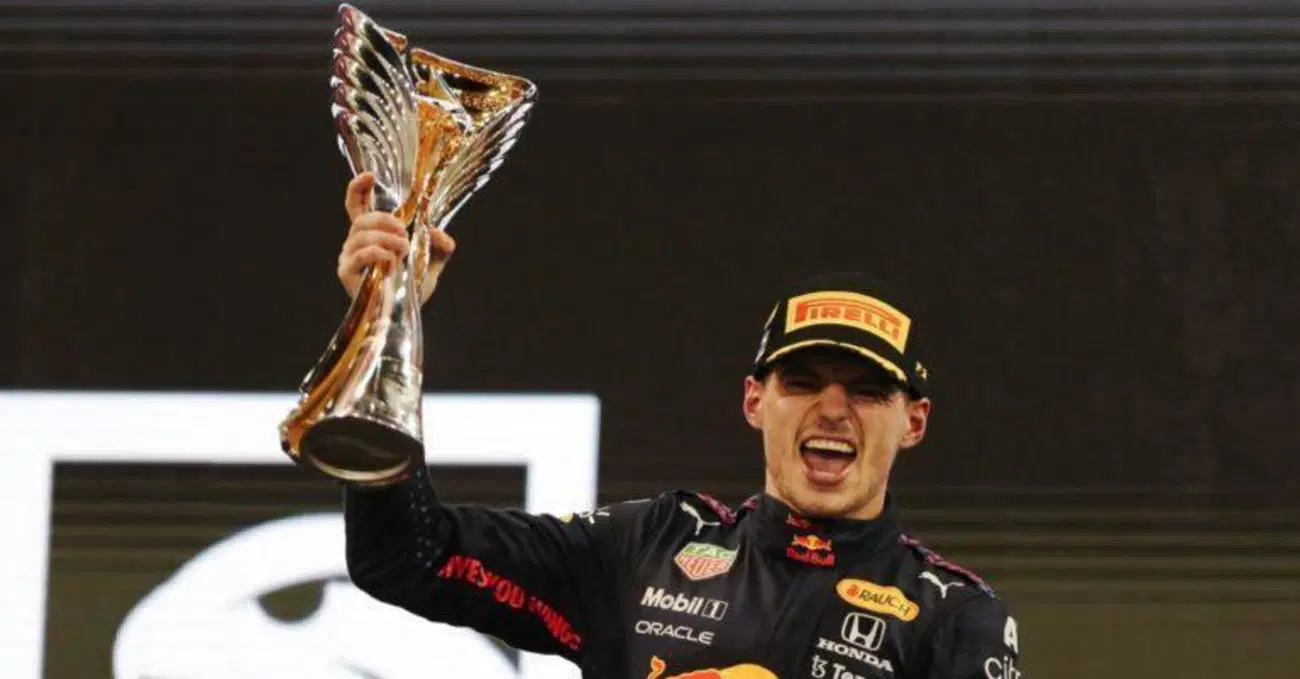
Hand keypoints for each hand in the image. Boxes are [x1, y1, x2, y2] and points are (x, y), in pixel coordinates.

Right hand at [338, 172, 456, 302]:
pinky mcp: (347, 274)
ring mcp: (349, 258)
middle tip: (405, 234)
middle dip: (386, 220)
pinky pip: (359, 255)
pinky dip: (378, 253)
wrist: (405, 316)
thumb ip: (440, 245)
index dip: (358, 188)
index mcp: (371, 235)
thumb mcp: (432, 262)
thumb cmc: (412, 287)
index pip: (357, 205)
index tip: (369, 176)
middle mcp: (355, 243)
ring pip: (361, 234)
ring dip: (386, 238)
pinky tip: (392, 261)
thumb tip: (439, 234)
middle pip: (362, 218)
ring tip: (403, 249)